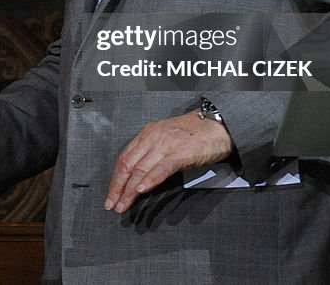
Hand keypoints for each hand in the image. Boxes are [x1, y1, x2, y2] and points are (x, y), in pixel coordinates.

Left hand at [105, 111, 232, 213]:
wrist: (218, 125)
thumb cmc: (194, 134)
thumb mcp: (166, 139)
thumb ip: (152, 154)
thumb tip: (139, 177)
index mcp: (147, 134)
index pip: (124, 158)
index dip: (115, 179)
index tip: (111, 194)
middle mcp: (152, 137)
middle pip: (127, 165)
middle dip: (117, 187)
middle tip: (112, 204)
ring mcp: (166, 144)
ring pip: (140, 169)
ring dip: (129, 190)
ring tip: (123, 204)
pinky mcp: (180, 153)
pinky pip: (161, 168)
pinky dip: (149, 180)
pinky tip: (142, 190)